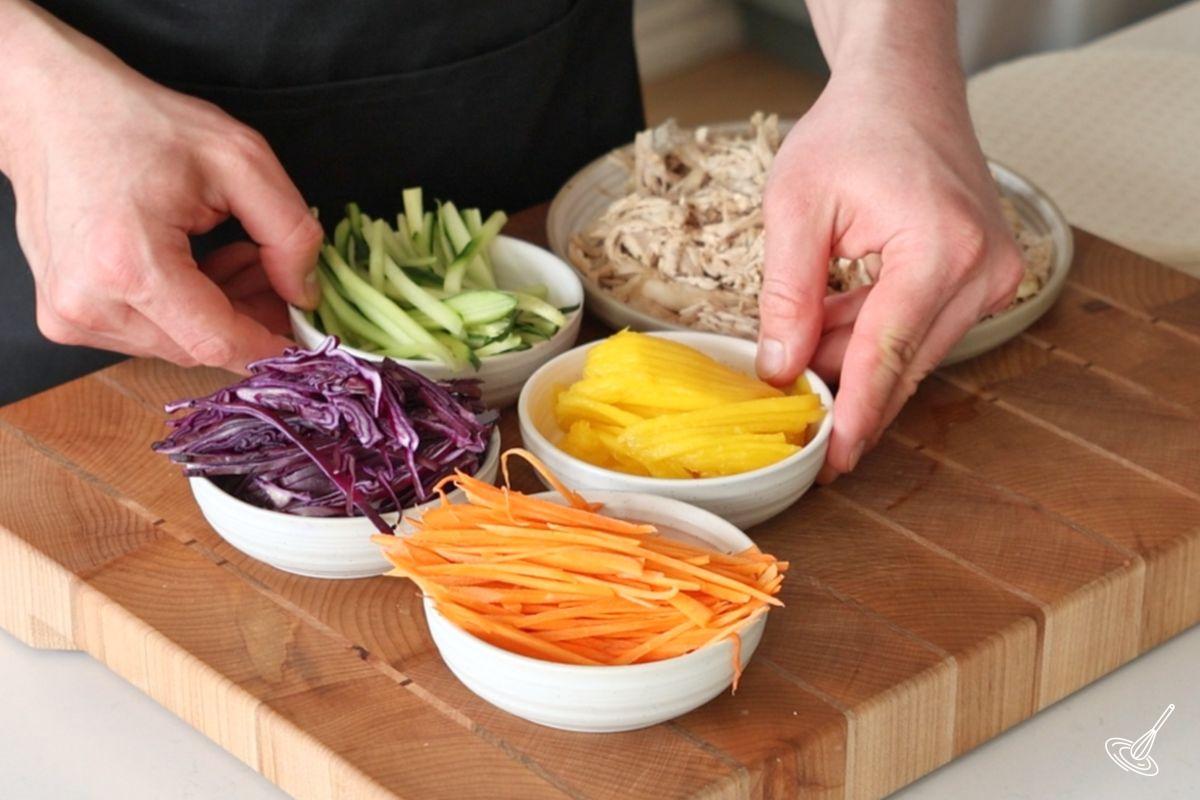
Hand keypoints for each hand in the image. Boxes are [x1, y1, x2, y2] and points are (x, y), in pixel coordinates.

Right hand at [0, 3, 321, 369]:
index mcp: (129, 266)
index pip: (218, 341)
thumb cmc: (139, 123)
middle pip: (200, 346)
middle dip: (250, 317)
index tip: (309, 335)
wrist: (49, 107)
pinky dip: (186, 309)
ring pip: (177, 344)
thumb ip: (289, 233)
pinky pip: (147, 333)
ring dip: (220, 311)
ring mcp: (69, 315)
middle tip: (278, 273)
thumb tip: (306, 297)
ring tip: (239, 254)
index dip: (272, 345)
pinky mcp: (64, 317)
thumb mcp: (240, 160)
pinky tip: (200, 264)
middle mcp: (90, 303)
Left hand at [756, 64, 1023, 480]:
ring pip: (912, 352)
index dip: (855, 413)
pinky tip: (835, 325)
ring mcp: (993, 275)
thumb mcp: (795, 204)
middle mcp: (982, 269)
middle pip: (903, 361)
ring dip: (854, 359)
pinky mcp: (985, 278)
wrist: (905, 90)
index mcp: (940, 247)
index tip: (833, 461)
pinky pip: (922, 329)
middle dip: (844, 387)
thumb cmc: (852, 131)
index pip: (887, 353)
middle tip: (794, 415)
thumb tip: (780, 369)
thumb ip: (789, 293)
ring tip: (804, 345)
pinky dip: (874, 335)